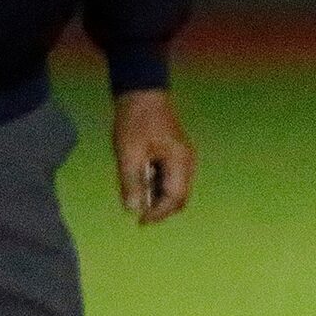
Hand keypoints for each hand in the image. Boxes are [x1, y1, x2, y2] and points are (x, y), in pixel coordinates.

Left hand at [110, 89, 195, 222]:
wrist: (142, 93)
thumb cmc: (135, 121)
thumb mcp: (128, 153)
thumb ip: (131, 182)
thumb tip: (133, 209)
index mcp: (179, 161)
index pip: (175, 197)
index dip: (159, 213)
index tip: (140, 222)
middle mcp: (187, 162)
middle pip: (180, 196)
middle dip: (161, 208)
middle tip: (140, 215)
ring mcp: (184, 158)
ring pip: (177, 188)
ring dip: (159, 197)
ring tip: (138, 198)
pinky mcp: (177, 154)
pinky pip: (172, 177)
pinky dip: (159, 186)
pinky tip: (142, 184)